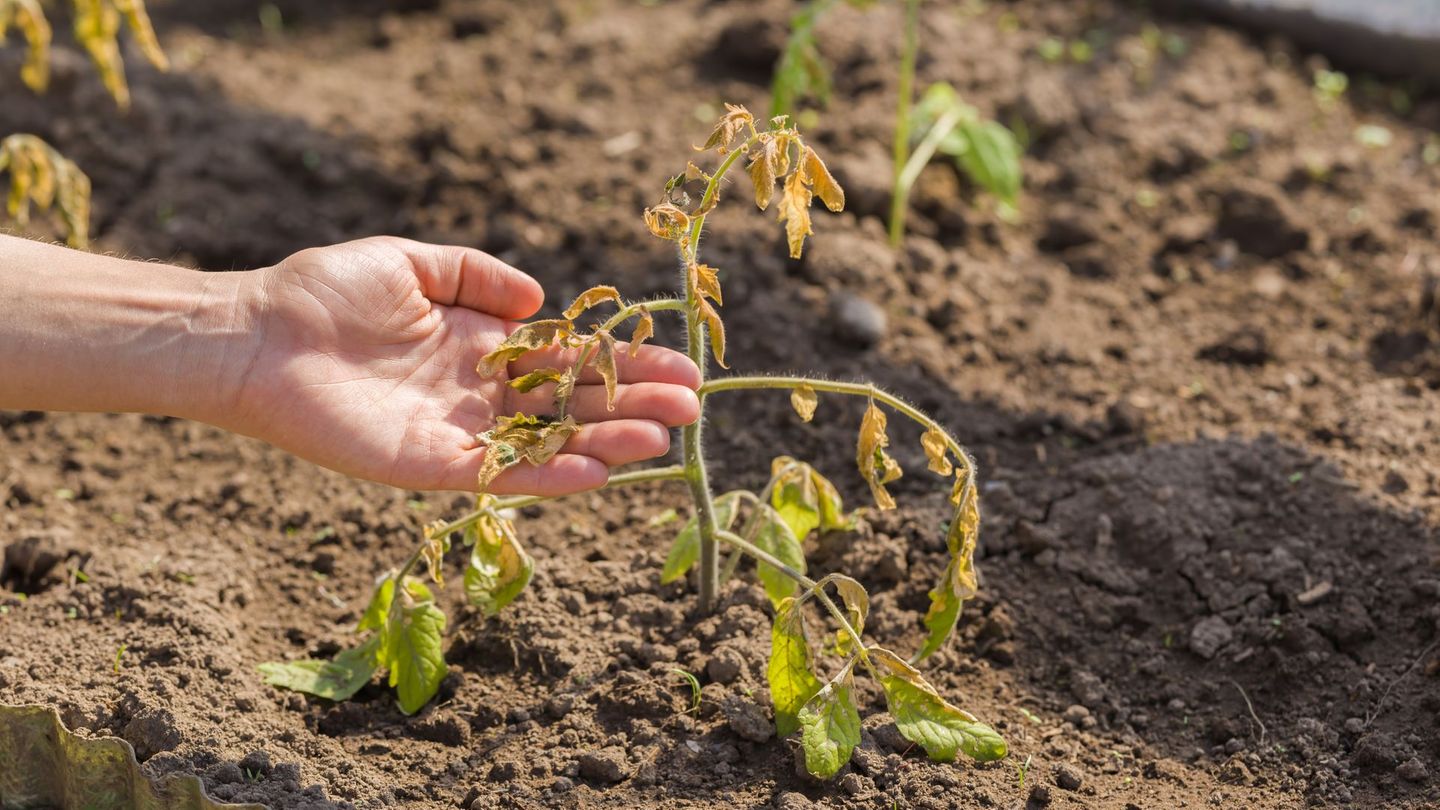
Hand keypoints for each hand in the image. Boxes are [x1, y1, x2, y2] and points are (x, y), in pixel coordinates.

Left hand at [233, 237, 699, 493]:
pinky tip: (597, 468)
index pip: (568, 360)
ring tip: (663, 439)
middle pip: (571, 404)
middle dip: (632, 405)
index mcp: (480, 346)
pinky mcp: (430, 465)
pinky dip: (549, 475)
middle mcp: (478, 394)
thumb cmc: (322, 291)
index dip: (622, 363)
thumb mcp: (411, 261)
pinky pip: (501, 475)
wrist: (255, 334)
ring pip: (548, 444)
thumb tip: (540, 301)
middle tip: (692, 408)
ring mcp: (459, 433)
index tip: (677, 364)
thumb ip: (476, 275)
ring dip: (607, 443)